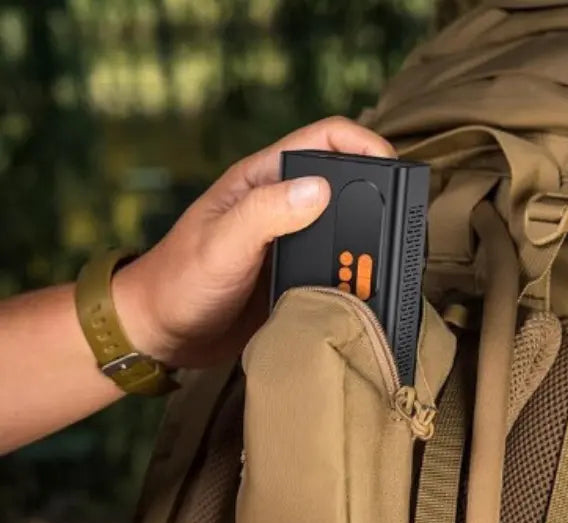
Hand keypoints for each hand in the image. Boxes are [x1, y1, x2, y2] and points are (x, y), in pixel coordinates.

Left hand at [113, 117, 394, 366]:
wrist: (162, 333)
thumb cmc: (178, 281)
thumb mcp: (221, 244)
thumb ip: (265, 213)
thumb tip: (321, 189)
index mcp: (262, 180)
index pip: (324, 139)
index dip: (365, 143)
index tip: (395, 172)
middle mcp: (280, 204)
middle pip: (344, 182)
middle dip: (376, 196)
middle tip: (399, 227)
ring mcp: (289, 240)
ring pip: (344, 227)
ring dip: (367, 241)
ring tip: (388, 263)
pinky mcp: (293, 274)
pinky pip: (334, 264)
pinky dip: (354, 272)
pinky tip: (364, 289)